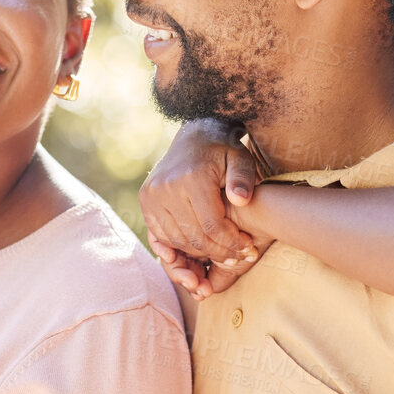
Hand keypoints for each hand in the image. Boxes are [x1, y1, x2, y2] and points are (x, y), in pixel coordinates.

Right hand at [142, 119, 264, 298]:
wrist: (194, 136)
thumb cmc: (223, 150)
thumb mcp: (241, 159)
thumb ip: (244, 178)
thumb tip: (241, 199)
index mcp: (191, 178)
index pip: (212, 226)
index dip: (231, 243)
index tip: (248, 249)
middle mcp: (166, 187)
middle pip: (193, 237)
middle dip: (218, 252)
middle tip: (238, 257)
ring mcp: (151, 194)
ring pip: (177, 240)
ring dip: (200, 253)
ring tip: (222, 253)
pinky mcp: (145, 200)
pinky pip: (163, 234)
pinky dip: (181, 245)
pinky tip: (201, 247)